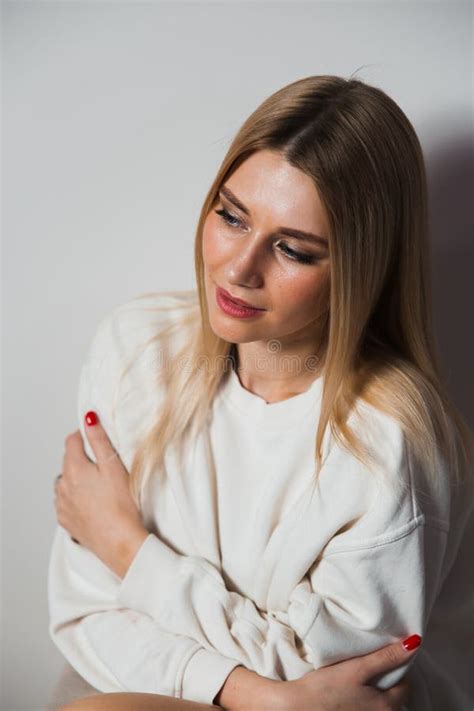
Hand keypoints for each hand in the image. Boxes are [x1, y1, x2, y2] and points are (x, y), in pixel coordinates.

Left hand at [54, 411, 148, 577]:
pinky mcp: (67, 521)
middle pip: (68, 461)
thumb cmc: (121, 506)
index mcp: (74, 469)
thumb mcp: (113, 466)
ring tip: (100, 485)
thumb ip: (99, 440)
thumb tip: (89, 418)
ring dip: (77, 479)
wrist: (120, 542)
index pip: (72, 441)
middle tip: (104, 463)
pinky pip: (66, 502)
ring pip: (66, 483)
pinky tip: (93, 503)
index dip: (84, 435)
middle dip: (82, 457)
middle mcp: (63, 486)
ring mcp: (63, 505)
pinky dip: (76, 498)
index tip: (96, 437)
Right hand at [274, 637, 418, 710]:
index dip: (399, 669)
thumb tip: (414, 643)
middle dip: (388, 683)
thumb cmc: (326, 688)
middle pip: (394, 699)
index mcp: (386, 706)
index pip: (406, 687)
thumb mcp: (358, 668)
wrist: (298, 708)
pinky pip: (366, 709)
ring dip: (376, 693)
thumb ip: (386, 657)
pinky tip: (350, 693)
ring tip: (361, 678)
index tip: (388, 658)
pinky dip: (364, 701)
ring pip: (380, 706)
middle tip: (374, 666)